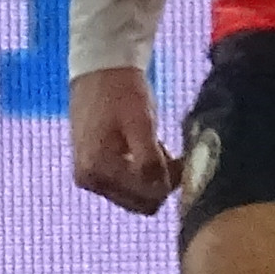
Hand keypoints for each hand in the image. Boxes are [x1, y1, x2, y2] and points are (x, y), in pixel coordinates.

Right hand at [69, 66, 175, 216]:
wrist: (99, 70)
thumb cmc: (121, 91)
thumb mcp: (141, 123)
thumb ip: (150, 160)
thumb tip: (162, 188)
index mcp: (97, 170)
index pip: (147, 198)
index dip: (171, 182)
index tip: (183, 160)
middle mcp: (90, 181)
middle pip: (141, 203)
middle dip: (162, 183)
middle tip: (174, 155)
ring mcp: (91, 178)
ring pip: (137, 196)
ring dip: (153, 177)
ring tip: (157, 146)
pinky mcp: (95, 171)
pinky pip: (128, 186)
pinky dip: (142, 172)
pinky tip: (147, 148)